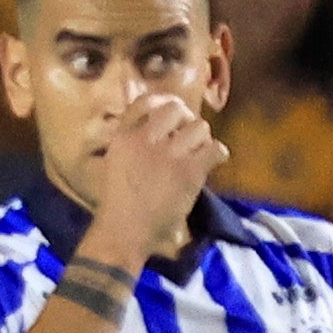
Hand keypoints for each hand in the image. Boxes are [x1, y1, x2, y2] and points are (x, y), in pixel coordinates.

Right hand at [89, 90, 225, 248]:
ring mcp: (168, 154)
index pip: (145, 101)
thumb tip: (156, 132)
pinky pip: (214, 149)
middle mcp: (145, 139)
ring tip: (199, 153)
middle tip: (189, 137)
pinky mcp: (188, 171)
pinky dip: (218, 154)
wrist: (125, 231)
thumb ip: (132, 144)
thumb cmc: (119, 204)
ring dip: (203, 139)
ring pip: (199, 126)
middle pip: (175, 108)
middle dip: (186, 120)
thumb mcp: (114, 164)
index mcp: (123, 136)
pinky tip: (213, 163)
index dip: (163, 103)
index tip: (172, 118)